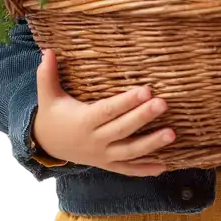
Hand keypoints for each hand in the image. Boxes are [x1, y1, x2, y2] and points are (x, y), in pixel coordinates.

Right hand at [32, 49, 175, 175]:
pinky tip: (164, 166)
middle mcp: (94, 140)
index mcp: (83, 121)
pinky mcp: (107, 164)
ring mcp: (102, 156)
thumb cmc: (53, 115)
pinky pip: (127, 169)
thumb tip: (47, 51)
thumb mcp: (48, 95)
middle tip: (163, 104)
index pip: (108, 110)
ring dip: (151, 144)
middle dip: (143, 117)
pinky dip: (145, 169)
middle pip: (122, 129)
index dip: (126, 101)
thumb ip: (47, 74)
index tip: (146, 89)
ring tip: (172, 134)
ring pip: (129, 152)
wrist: (47, 145)